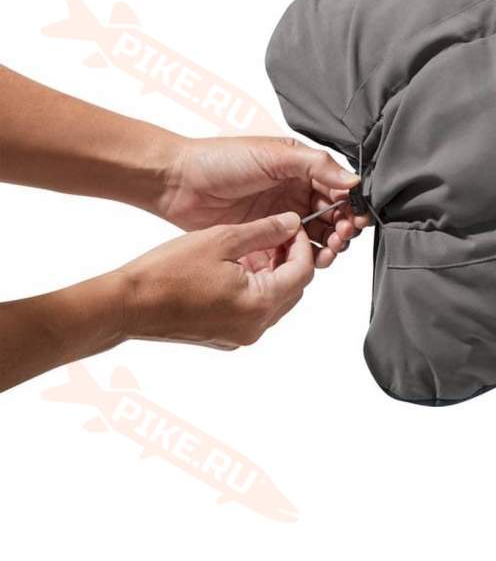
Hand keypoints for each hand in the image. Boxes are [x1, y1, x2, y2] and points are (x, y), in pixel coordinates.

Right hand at [117, 212, 314, 348]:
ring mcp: (240, 336)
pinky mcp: (225, 337)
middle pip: (294, 289)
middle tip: (276, 234)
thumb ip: (265, 231)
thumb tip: (291, 224)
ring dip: (273, 273)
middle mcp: (255, 327)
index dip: (302, 244)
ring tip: (254, 248)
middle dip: (290, 259)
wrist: (126, 305)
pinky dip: (255, 289)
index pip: (303, 272)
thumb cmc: (167, 273)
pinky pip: (254, 311)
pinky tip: (237, 267)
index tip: (291, 226)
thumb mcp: (223, 239)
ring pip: (275, 300)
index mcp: (260, 304)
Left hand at [156, 136, 370, 268]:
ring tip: (327, 252)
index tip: (354, 219)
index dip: (349, 205)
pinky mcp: (264, 240)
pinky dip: (302, 260)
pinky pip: (290, 254)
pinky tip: (304, 262)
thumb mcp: (274, 155)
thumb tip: (353, 181)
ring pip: (316, 239)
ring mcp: (280, 219)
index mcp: (302, 170)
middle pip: (332, 217)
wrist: (178, 182)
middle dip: (342, 229)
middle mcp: (295, 194)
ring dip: (327, 247)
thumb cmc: (221, 160)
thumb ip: (316, 165)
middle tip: (340, 237)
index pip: (338, 189)